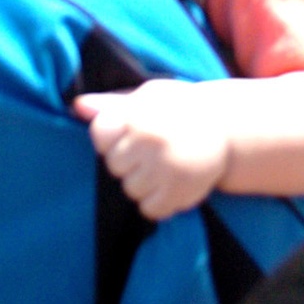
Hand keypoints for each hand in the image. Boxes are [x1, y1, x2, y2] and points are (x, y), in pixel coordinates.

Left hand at [74, 81, 229, 220]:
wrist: (227, 127)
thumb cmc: (180, 107)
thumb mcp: (149, 95)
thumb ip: (111, 103)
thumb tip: (76, 106)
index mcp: (139, 113)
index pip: (100, 135)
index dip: (111, 136)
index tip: (129, 131)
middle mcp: (150, 141)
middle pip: (114, 165)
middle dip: (128, 158)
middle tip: (151, 147)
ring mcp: (164, 169)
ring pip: (130, 188)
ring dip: (143, 180)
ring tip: (163, 163)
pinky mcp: (178, 194)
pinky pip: (148, 208)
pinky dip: (157, 199)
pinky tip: (170, 180)